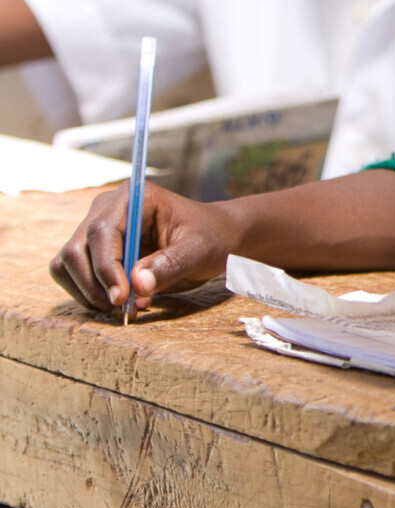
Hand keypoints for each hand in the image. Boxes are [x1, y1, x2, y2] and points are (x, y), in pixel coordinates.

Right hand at [49, 181, 238, 313]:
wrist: (213, 239)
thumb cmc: (210, 238)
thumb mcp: (200, 250)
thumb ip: (171, 264)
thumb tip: (138, 284)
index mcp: (133, 197)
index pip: (102, 232)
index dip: (106, 267)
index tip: (121, 297)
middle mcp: (107, 208)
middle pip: (77, 249)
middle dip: (95, 285)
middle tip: (124, 309)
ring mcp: (96, 228)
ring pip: (68, 264)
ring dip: (89, 292)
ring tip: (127, 307)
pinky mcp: (94, 250)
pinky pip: (74, 275)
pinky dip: (90, 294)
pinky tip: (122, 302)